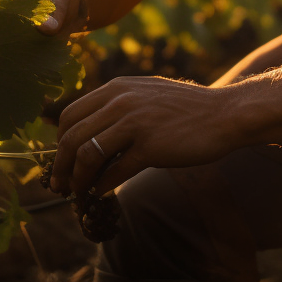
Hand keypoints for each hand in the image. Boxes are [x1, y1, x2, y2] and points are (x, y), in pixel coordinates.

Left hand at [50, 76, 242, 195]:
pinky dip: (101, 186)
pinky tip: (101, 194)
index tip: (61, 160)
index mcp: (116, 88)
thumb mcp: (145, 94)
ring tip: (78, 193)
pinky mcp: (150, 147)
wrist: (223, 114)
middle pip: (72, 136)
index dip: (59, 141)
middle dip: (60, 165)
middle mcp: (121, 101)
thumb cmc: (184, 108)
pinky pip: (114, 171)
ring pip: (88, 154)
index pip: (70, 114)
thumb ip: (116, 105)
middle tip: (58, 185)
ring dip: (77, 179)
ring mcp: (135, 123)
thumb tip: (86, 130)